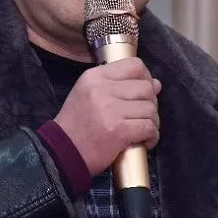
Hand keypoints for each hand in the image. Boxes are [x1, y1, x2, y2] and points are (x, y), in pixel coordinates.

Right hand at [54, 57, 160, 175]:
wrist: (61, 152)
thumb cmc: (77, 124)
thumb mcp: (89, 94)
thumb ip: (119, 85)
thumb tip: (156, 83)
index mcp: (95, 76)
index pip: (134, 65)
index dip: (146, 78)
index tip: (144, 92)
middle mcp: (102, 88)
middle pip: (146, 87)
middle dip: (152, 103)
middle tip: (143, 116)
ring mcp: (110, 109)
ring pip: (150, 108)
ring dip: (153, 122)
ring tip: (143, 130)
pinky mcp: (118, 130)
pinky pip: (148, 127)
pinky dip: (152, 136)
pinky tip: (144, 142)